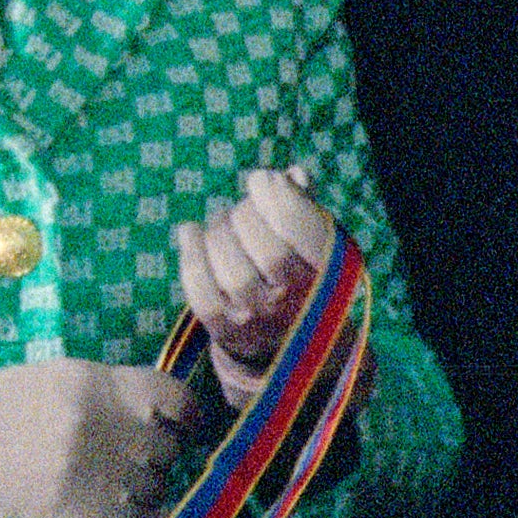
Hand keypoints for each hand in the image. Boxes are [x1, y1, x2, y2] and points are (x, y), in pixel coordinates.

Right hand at [0, 354, 219, 517]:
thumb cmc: (3, 404)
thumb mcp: (60, 380)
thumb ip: (110, 394)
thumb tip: (159, 418)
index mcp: (100, 382)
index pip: (175, 399)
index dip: (188, 418)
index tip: (184, 429)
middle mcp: (104, 421)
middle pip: (167, 449)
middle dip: (159, 459)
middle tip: (139, 463)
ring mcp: (93, 464)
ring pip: (154, 488)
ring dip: (146, 492)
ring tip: (122, 490)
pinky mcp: (79, 503)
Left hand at [175, 165, 339, 404]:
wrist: (286, 341)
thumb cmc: (296, 274)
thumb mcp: (311, 242)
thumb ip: (304, 207)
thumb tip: (294, 175)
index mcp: (327, 273)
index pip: (304, 232)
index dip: (278, 198)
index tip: (261, 179)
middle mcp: (297, 302)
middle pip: (268, 251)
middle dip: (246, 217)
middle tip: (239, 210)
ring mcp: (261, 320)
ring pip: (234, 273)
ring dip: (219, 235)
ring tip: (220, 225)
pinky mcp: (228, 331)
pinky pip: (203, 294)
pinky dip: (191, 257)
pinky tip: (190, 234)